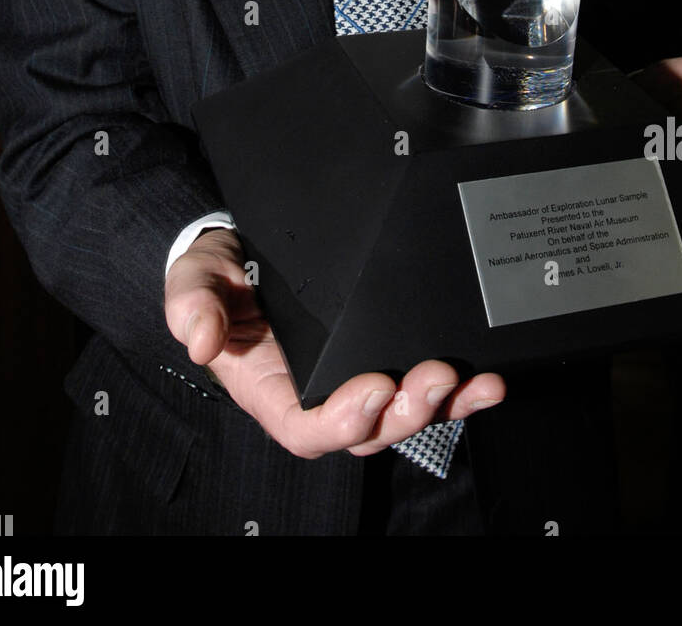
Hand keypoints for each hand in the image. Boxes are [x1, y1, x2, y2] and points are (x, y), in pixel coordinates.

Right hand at [165, 228, 504, 458]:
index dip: (343, 420)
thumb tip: (200, 340)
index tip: (373, 387)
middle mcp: (319, 395)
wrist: (243, 251)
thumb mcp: (193, 282)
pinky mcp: (385, 355)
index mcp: (271, 391)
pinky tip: (489, 378)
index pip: (307, 428)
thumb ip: (192, 307)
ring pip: (404, 414)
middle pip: (369, 430)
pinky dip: (461, 389)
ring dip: (444, 405)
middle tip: (435, 378)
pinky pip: (425, 385)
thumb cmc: (217, 277)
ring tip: (473, 383)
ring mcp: (356, 378)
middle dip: (407, 412)